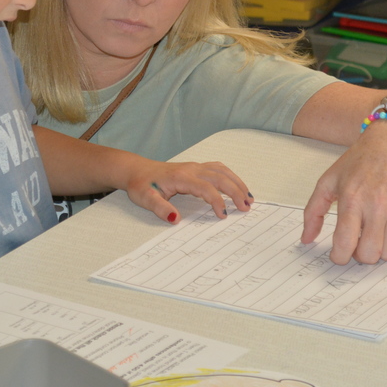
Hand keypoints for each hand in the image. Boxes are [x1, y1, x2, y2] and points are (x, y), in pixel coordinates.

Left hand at [124, 160, 252, 223]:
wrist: (136, 170)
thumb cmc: (141, 184)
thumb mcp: (145, 198)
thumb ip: (159, 208)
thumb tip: (175, 219)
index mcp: (181, 177)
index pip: (205, 188)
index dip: (217, 201)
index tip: (224, 216)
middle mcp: (191, 169)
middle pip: (220, 177)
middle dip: (236, 191)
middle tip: (247, 207)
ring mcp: (195, 166)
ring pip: (222, 171)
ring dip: (237, 183)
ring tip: (249, 198)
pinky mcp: (196, 167)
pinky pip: (218, 168)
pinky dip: (231, 176)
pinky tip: (238, 186)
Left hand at [301, 121, 386, 265]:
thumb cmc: (359, 160)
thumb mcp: (328, 180)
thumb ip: (313, 211)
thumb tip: (306, 239)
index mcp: (352, 199)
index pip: (344, 244)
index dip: (339, 257)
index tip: (338, 255)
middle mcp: (378, 205)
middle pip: (369, 254)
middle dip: (359, 255)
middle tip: (357, 242)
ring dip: (379, 248)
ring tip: (373, 233)